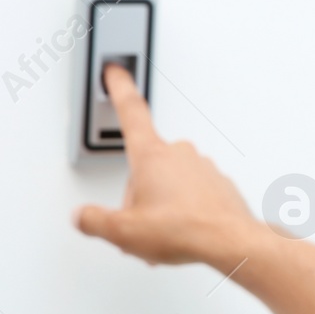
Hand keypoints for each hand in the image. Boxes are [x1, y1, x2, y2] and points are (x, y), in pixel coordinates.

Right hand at [74, 63, 256, 266]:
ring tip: (164, 232)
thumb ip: (95, 220)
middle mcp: (179, 154)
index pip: (130, 112)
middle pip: (145, 165)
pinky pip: (193, 193)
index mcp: (151, 156)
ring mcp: (202, 167)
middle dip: (139, 193)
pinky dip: (185, 210)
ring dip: (162, 204)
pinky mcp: (219, 184)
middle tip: (140, 221)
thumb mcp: (122, 231)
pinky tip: (182, 231)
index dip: (119, 89)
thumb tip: (83, 216)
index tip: (116, 71)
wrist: (230, 242)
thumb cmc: (184, 229)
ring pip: (170, 181)